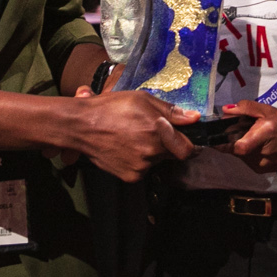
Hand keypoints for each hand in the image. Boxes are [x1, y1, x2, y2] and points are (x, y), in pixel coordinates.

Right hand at [67, 89, 196, 181]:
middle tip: (149, 131)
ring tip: (133, 137)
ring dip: (151, 151)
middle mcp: (151, 153)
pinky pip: (143, 169)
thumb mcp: (142, 99)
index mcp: (157, 132)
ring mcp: (140, 167)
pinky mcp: (130, 176)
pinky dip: (139, 160)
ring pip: (156, 161)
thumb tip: (194, 118)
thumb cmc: (110, 108)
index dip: (188, 143)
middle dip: (166, 144)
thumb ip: (171, 111)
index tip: (185, 138)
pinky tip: (126, 147)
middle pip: (171, 154)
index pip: (187, 149)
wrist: (82, 125)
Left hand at [221, 99, 276, 175]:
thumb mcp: (266, 110)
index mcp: (265, 134)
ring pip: (240, 155)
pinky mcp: (261, 171)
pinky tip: (255, 146)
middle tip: (237, 131)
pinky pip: (246, 160)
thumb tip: (226, 110)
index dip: (224, 143)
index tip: (214, 137)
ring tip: (250, 137)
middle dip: (231, 140)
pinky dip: (246, 152)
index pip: (240, 146)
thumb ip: (246, 108)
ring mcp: (262, 165)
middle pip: (236, 149)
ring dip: (239, 146)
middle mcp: (262, 153)